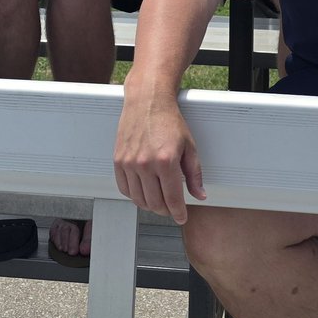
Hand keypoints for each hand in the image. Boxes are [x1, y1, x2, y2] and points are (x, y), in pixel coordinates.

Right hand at [113, 91, 204, 223]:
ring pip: (139, 199)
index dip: (178, 213)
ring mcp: (129, 163)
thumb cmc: (168, 119)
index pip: (173, 199)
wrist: (147, 100)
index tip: (181, 216)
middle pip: (155, 203)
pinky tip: (142, 191)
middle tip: (171, 207)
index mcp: (166, 161)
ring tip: (158, 199)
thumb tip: (199, 194)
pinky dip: (133, 195)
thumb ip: (195, 174)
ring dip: (150, 204)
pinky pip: (124, 189)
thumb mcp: (189, 146)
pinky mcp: (118, 160)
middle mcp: (145, 164)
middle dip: (166, 210)